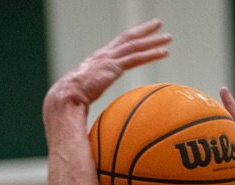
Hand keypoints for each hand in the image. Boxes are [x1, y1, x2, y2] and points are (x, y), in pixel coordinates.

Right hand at [44, 19, 170, 117]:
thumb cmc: (72, 102)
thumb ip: (94, 96)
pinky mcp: (113, 67)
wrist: (66, 98)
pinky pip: (136, 58)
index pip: (117, 46)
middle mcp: (103, 55)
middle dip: (144, 30)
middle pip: (127, 38)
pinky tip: (164, 52)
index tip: (141, 36)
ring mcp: (108, 59)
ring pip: (135, 45)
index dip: (131, 39)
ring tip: (168, 37)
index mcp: (97, 60)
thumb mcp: (86, 96)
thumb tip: (98, 111)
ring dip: (153, 40)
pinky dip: (151, 54)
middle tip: (158, 24)